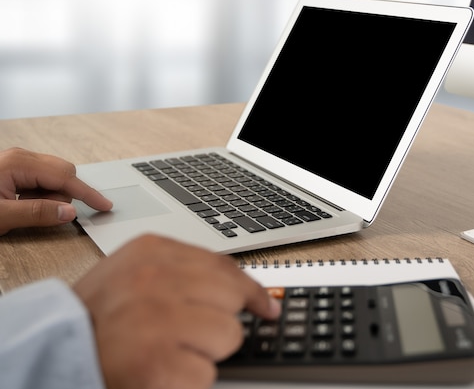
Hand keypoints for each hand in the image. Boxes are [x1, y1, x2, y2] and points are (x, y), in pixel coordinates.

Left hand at [0, 147, 112, 234]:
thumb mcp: (1, 216)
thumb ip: (35, 214)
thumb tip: (69, 212)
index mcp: (19, 163)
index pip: (65, 177)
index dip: (87, 193)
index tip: (104, 205)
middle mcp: (22, 158)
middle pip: (64, 174)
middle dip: (61, 196)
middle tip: (42, 211)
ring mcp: (19, 162)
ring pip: (55, 179)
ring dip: (48, 198)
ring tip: (23, 208)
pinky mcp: (17, 169)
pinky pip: (43, 181)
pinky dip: (41, 195)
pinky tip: (22, 203)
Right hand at [73, 234, 280, 388]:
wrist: (53, 350)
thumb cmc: (97, 315)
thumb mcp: (136, 272)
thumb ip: (185, 272)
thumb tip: (244, 290)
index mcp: (153, 252)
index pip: (224, 267)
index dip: (251, 290)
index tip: (266, 305)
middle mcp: (157, 280)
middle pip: (231, 299)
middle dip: (219, 321)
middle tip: (189, 331)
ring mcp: (158, 320)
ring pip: (228, 335)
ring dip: (205, 352)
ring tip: (168, 350)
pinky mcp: (158, 365)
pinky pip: (207, 373)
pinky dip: (189, 380)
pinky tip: (159, 370)